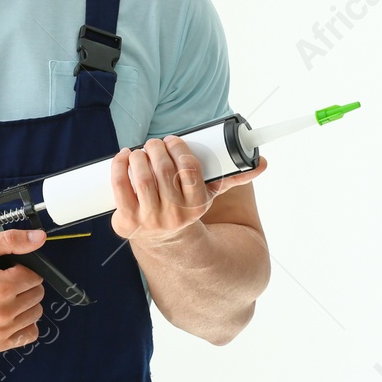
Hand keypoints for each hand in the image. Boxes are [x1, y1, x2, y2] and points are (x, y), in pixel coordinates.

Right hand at [0, 229, 47, 352]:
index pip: (35, 276)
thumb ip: (10, 240)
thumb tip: (38, 238)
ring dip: (23, 304)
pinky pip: (28, 335)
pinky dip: (22, 323)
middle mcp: (2, 314)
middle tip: (0, 282)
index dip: (20, 269)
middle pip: (37, 295)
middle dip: (23, 285)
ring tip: (1, 297)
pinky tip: (6, 313)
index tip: (4, 270)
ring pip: (35, 314)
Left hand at [110, 136, 267, 246]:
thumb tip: (262, 162)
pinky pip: (119, 188)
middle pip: (162, 172)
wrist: (165, 241)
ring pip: (141, 178)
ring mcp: (148, 220)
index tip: (172, 140)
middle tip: (155, 143)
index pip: (189, 171)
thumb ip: (233, 176)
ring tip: (141, 150)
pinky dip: (118, 167)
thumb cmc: (187, 207)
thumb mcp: (209, 194)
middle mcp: (172, 216)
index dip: (179, 149)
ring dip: (138, 156)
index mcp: (195, 206)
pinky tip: (123, 156)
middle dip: (156, 148)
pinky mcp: (126, 221)